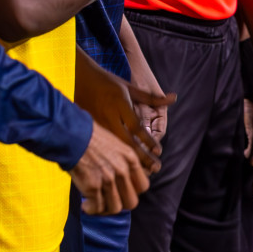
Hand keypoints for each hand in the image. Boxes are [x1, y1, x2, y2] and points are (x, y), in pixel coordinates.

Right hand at [71, 121, 150, 215]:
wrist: (73, 136)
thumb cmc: (91, 138)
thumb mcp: (116, 145)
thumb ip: (123, 162)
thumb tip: (124, 181)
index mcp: (130, 159)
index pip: (143, 186)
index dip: (132, 191)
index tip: (122, 191)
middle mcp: (122, 171)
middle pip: (131, 202)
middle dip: (120, 203)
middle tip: (109, 199)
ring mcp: (108, 180)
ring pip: (115, 208)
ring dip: (105, 208)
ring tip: (96, 203)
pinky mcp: (93, 187)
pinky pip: (97, 208)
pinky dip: (91, 209)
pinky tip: (86, 205)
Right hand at [75, 54, 172, 170]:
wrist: (79, 79)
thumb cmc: (108, 82)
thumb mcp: (130, 88)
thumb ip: (152, 97)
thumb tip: (174, 98)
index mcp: (120, 104)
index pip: (136, 126)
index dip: (148, 140)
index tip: (159, 151)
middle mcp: (109, 116)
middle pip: (127, 141)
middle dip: (142, 157)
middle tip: (156, 167)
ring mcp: (98, 125)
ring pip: (116, 148)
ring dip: (130, 161)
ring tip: (145, 171)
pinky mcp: (90, 130)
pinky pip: (106, 147)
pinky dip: (117, 157)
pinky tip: (126, 167)